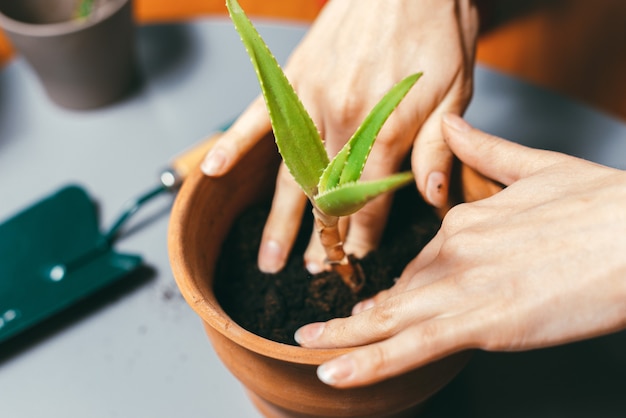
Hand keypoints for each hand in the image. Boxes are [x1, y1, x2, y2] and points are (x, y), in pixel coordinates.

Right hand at [202, 0, 478, 272]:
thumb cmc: (436, 28)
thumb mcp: (455, 90)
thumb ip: (436, 148)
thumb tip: (429, 200)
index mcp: (384, 129)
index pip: (370, 202)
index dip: (365, 237)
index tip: (358, 261)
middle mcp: (340, 122)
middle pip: (327, 198)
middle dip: (322, 241)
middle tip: (312, 273)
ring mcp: (309, 101)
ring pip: (291, 174)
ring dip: (280, 221)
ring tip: (269, 259)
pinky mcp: (292, 78)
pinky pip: (255, 117)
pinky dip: (233, 145)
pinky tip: (212, 172)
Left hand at [294, 114, 625, 387]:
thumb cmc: (603, 207)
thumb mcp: (538, 168)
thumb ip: (485, 151)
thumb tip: (453, 124)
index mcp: (465, 221)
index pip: (421, 261)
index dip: (398, 285)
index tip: (376, 301)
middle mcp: (453, 252)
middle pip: (396, 291)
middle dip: (357, 315)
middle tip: (322, 328)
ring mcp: (462, 288)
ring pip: (388, 318)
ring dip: (343, 337)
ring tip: (309, 346)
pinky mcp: (479, 322)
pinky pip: (410, 347)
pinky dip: (367, 362)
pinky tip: (334, 372)